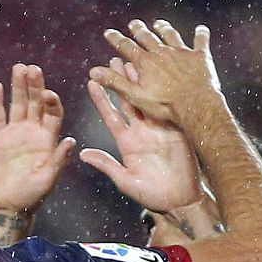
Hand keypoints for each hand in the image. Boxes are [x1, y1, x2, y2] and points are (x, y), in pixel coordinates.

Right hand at [0, 64, 75, 214]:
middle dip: (35, 85)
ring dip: (18, 86)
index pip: (53, 113)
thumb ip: (58, 160)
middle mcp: (33, 131)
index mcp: (49, 138)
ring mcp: (15, 132)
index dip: (51, 101)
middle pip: (36, 102)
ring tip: (18, 68)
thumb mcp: (49, 179)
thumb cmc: (33, 195)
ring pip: (17, 104)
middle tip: (33, 68)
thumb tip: (70, 141)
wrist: (9, 205)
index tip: (47, 93)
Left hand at [78, 57, 201, 212]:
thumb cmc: (150, 196)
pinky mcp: (176, 130)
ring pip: (148, 100)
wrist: (179, 201)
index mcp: (127, 143)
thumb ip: (106, 165)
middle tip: (113, 59)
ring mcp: (160, 129)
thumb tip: (82, 154)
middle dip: (121, 81)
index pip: (111, 116)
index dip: (102, 99)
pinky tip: (158, 75)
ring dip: (141, 81)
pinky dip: (163, 92)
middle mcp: (142, 132)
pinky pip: (168, 108)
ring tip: (133, 60)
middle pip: (129, 102)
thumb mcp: (125, 180)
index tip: (92, 82)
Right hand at [90, 20, 219, 124]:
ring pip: (171, 35)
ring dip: (164, 28)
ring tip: (159, 24)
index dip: (116, 39)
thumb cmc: (164, 105)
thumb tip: (94, 72)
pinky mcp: (199, 57)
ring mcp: (182, 53)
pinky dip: (201, 34)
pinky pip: (200, 41)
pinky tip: (201, 29)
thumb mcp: (135, 96)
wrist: (195, 105)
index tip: (109, 33)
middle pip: (148, 38)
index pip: (127, 47)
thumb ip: (115, 82)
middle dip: (139, 30)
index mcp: (145, 62)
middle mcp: (162, 52)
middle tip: (134, 24)